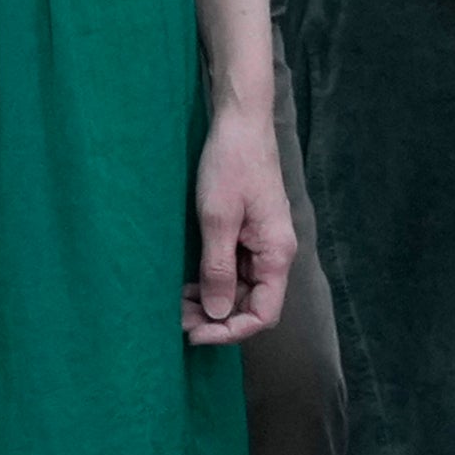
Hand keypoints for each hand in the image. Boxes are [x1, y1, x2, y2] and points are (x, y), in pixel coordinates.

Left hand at [186, 98, 295, 348]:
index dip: (230, 331)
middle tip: (178, 321)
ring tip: (178, 305)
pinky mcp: (248, 232)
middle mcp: (274, 253)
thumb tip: (217, 313)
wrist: (240, 121)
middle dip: (216, 319)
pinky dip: (212, 282)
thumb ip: (218, 269)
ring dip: (211, 302)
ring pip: (241, 290)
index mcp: (276, 253)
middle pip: (252, 305)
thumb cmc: (231, 162)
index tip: (195, 333)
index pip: (264, 314)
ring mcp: (262, 243)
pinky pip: (234, 270)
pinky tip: (187, 284)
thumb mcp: (217, 218)